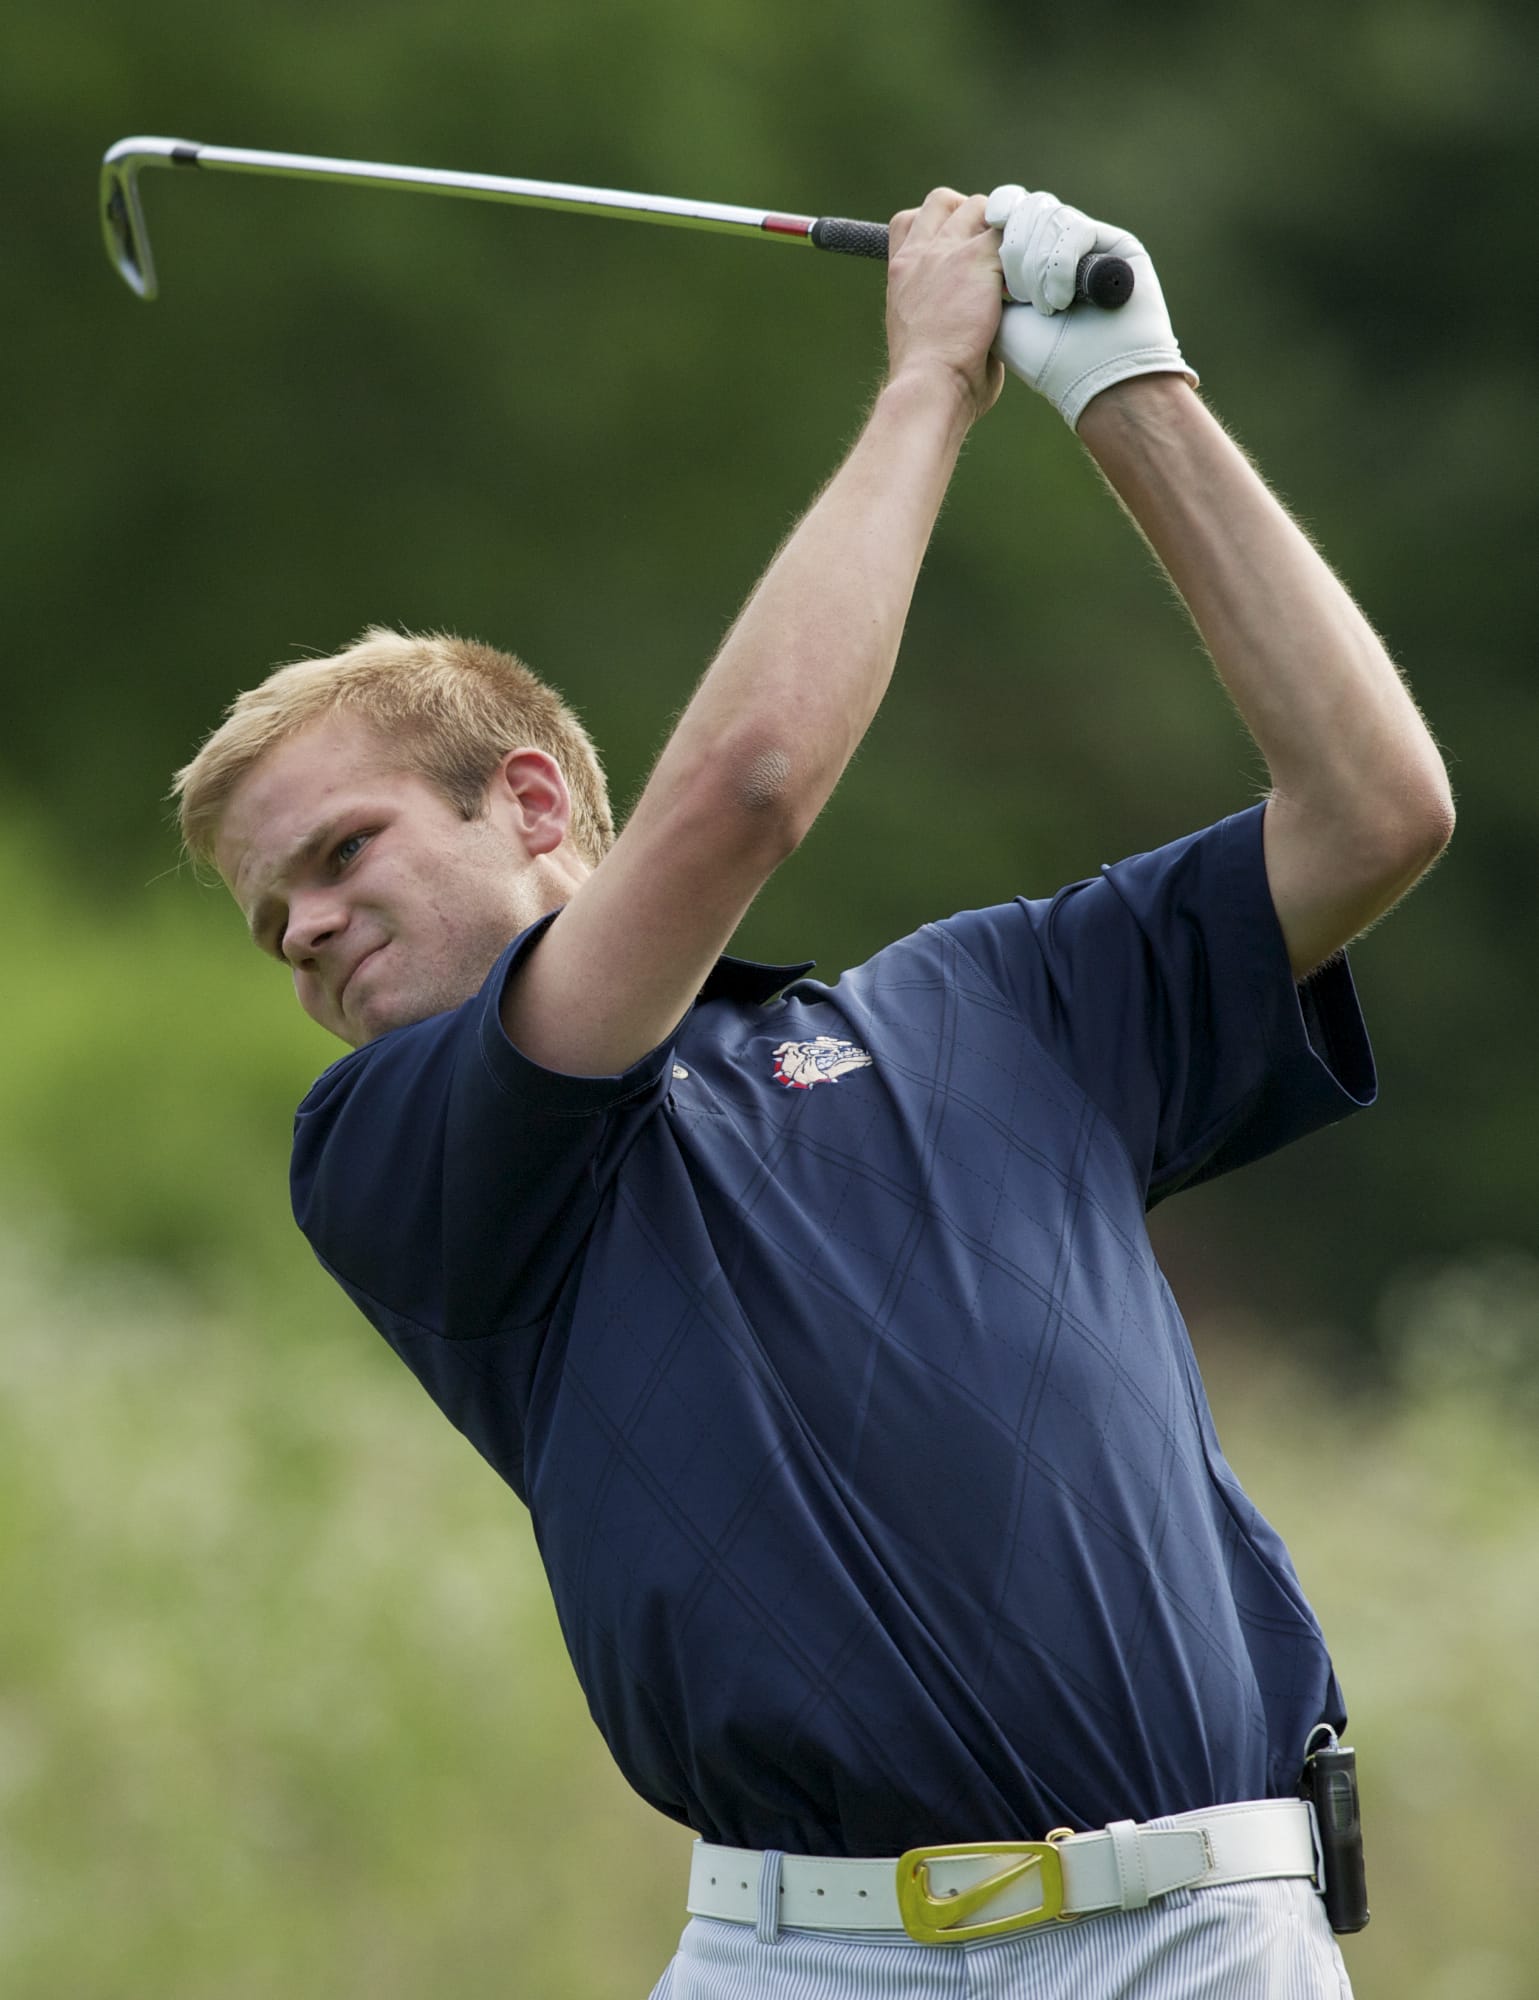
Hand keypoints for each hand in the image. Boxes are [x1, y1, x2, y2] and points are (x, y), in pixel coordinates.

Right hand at [885, 189, 1005, 420]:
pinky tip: (1032, 277)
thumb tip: (983, 316)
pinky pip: (1011, 230)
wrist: (928, 388)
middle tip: (995, 254)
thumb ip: (947, 310)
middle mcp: (919, 254)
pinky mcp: (979, 259)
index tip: (958, 249)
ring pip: (980, 207)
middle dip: (973, 217)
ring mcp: (947, 253)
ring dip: (1001, 229)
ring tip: (1016, 263)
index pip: (910, 221)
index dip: (938, 225)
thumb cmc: (930, 382)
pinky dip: (1025, 247)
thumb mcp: (923, 336)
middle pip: (944, 202)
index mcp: (901, 274)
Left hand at [985, 186, 1197, 428]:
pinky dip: (1062, 261)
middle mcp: (1061, 245)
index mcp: (1033, 257)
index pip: (1008, 212)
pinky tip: (1062, 299)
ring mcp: (1090, 244)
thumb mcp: (996, 310)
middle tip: (1016, 292)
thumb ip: (982, 265)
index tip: (984, 240)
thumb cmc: (1041, 357)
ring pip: (1050, 215)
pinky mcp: (1119, 246)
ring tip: (1044, 304)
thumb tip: (976, 228)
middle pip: (1027, 208)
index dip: (996, 217)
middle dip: (1015, 246)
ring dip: (1038, 260)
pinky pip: (1078, 229)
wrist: (1089, 382)